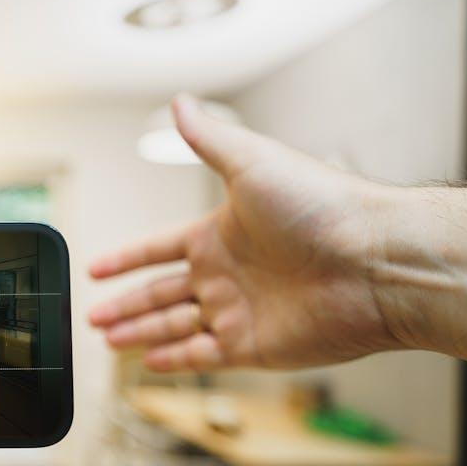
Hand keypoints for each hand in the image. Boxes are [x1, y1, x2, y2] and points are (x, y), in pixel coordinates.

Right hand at [88, 95, 403, 370]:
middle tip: (93, 318)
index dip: (126, 260)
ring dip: (140, 334)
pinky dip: (175, 360)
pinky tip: (150, 362)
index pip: (159, 249)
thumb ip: (209, 138)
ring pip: (174, 326)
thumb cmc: (322, 205)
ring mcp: (239, 311)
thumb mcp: (253, 162)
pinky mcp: (253, 346)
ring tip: (108, 341)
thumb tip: (179, 102)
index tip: (97, 270)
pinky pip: (204, 356)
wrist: (373, 260)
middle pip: (161, 293)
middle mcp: (227, 273)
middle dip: (125, 306)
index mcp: (220, 233)